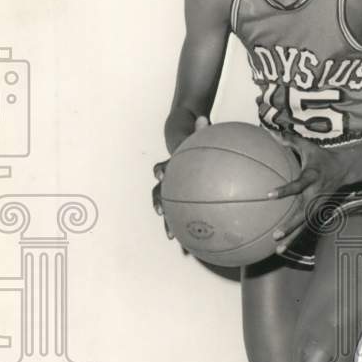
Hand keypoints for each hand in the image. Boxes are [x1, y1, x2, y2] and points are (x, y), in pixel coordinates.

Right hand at [152, 115, 209, 244]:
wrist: (184, 150)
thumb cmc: (193, 144)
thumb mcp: (197, 137)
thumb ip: (200, 129)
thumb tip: (202, 117)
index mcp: (171, 166)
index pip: (161, 168)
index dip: (159, 171)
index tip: (160, 175)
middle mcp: (168, 181)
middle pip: (159, 194)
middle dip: (159, 204)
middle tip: (161, 214)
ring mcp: (173, 192)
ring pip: (167, 209)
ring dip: (169, 223)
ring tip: (173, 236)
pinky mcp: (181, 200)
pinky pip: (184, 216)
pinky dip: (188, 228)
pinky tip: (198, 243)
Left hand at [267, 131, 349, 254]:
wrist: (346, 169)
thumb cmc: (322, 157)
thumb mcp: (308, 146)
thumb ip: (289, 140)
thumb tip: (269, 131)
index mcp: (312, 177)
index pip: (298, 184)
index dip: (285, 190)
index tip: (270, 194)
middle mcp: (315, 194)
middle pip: (302, 213)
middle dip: (290, 225)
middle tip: (276, 234)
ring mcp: (318, 205)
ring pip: (304, 224)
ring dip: (292, 237)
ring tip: (278, 249)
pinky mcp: (318, 211)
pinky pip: (305, 225)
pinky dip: (295, 236)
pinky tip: (282, 247)